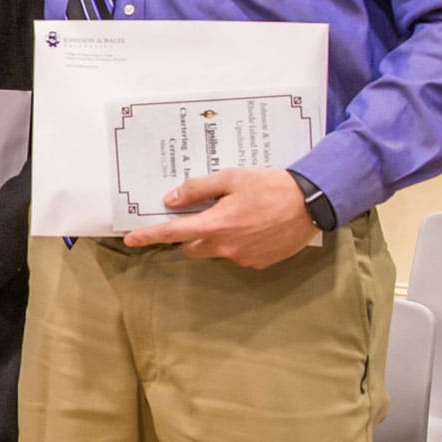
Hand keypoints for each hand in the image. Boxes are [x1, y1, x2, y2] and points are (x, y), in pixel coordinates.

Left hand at [120, 168, 317, 268]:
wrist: (311, 203)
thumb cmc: (269, 186)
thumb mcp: (229, 178)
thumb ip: (197, 189)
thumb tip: (170, 200)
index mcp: (215, 224)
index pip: (172, 233)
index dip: (149, 236)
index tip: (130, 239)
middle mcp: (225, 246)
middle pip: (191, 246)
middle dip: (190, 233)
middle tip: (204, 213)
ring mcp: (243, 258)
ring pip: (214, 251)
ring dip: (215, 238)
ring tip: (236, 216)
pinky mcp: (259, 263)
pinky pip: (237, 255)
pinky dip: (237, 243)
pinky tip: (252, 226)